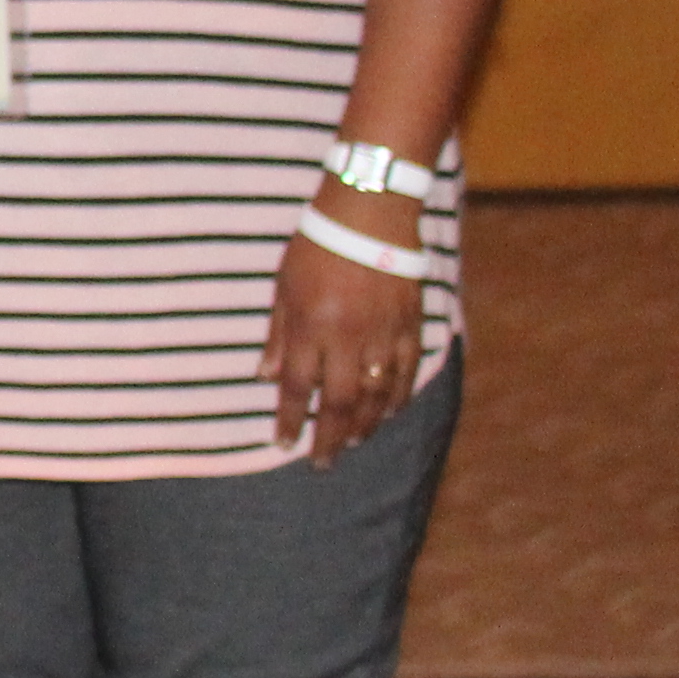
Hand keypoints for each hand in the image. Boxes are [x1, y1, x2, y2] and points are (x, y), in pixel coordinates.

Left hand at [263, 189, 428, 465]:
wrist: (370, 215)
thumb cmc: (316, 247)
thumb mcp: (283, 287)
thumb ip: (277, 336)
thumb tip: (267, 378)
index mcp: (311, 328)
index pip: (299, 388)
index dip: (291, 420)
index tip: (284, 443)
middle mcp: (348, 339)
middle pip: (341, 403)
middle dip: (331, 438)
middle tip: (323, 462)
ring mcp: (383, 335)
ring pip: (377, 395)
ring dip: (366, 425)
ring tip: (354, 443)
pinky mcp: (410, 326)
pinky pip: (406, 373)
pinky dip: (399, 397)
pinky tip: (390, 413)